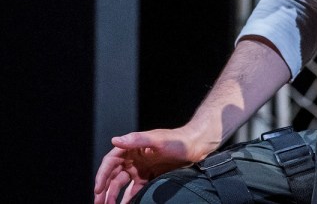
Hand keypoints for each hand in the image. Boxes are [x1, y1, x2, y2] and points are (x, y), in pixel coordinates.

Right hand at [93, 127, 214, 203]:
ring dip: (113, 196)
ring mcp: (141, 168)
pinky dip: (128, 199)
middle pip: (113, 175)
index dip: (102, 175)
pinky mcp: (149, 177)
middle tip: (98, 203)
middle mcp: (134, 158)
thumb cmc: (178, 140)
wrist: (197, 146)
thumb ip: (137, 139)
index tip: (97, 189)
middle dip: (104, 190)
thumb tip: (115, 140)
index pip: (111, 162)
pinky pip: (135, 190)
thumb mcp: (158, 140)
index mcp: (132, 147)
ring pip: (122, 185)